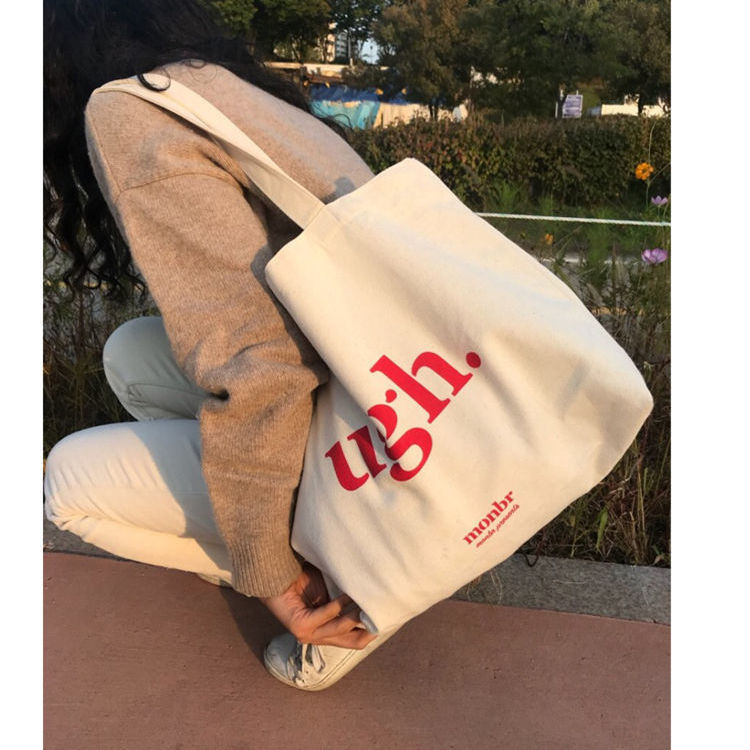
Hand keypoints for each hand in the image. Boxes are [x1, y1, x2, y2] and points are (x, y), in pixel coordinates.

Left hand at [260, 563, 375, 649]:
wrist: (276, 575)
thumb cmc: (303, 580)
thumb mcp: (331, 592)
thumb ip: (348, 597)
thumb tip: (372, 591)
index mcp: (329, 632)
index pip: (358, 639)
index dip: (373, 629)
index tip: (388, 614)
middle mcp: (320, 637)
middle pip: (354, 641)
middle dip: (370, 627)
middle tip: (383, 610)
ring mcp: (309, 634)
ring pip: (341, 629)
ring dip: (355, 615)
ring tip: (367, 600)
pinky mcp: (299, 626)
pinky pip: (324, 617)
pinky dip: (337, 606)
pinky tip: (346, 595)